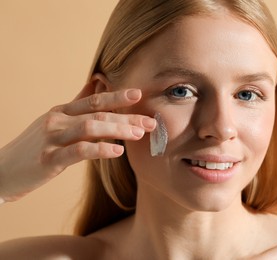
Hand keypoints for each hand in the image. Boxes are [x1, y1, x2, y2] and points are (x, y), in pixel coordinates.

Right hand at [0, 88, 155, 202]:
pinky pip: (79, 152)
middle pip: (98, 114)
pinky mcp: (48, 160)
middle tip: (150, 122)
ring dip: (118, 130)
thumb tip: (95, 84)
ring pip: (90, 128)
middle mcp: (57, 120)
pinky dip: (100, 149)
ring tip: (139, 134)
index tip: (139, 94)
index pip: (94, 100)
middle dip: (127, 117)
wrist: (0, 170)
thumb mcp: (53, 122)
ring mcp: (52, 139)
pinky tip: (117, 151)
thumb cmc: (33, 147)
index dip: (117, 96)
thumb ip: (76, 105)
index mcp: (61, 111)